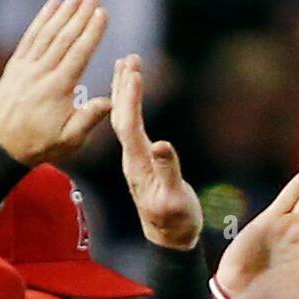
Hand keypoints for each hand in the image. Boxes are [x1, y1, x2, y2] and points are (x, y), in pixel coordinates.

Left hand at [0, 0, 112, 165]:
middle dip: (80, 15)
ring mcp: (27, 66)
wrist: (4, 144)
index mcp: (59, 89)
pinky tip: (52, 6)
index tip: (103, 14)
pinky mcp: (16, 65)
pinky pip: (30, 37)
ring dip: (63, 12)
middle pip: (64, 37)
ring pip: (47, 33)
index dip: (92, 32)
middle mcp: (42, 73)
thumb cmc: (41, 144)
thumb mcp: (70, 139)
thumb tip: (112, 101)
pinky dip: (42, 20)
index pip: (79, 53)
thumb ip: (90, 118)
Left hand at [111, 54, 202, 249]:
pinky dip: (130, 106)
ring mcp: (134, 160)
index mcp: (138, 164)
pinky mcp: (140, 162)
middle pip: (121, 116)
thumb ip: (168, 172)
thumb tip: (163, 145)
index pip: (128, 124)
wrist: (169, 240)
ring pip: (123, 119)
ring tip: (128, 66)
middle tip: (129, 58)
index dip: (130, 97)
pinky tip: (133, 96)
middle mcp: (131, 159)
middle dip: (124, 86)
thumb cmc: (177, 222)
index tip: (133, 71)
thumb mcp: (175, 200)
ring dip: (125, 92)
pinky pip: (130, 127)